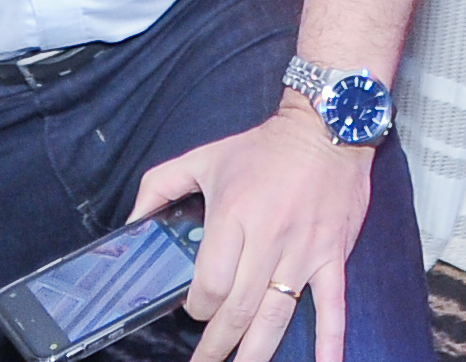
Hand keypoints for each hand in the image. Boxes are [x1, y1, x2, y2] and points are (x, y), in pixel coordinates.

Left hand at [132, 103, 374, 361]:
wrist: (326, 127)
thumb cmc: (263, 147)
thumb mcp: (203, 157)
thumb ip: (160, 187)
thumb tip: (132, 222)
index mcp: (233, 214)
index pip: (210, 281)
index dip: (197, 305)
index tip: (193, 310)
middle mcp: (268, 238)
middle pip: (239, 308)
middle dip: (218, 344)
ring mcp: (303, 251)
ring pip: (276, 315)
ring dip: (256, 352)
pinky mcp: (332, 255)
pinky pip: (333, 305)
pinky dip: (329, 341)